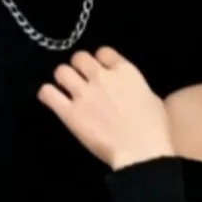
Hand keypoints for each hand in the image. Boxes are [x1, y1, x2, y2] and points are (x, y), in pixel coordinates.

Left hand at [38, 48, 174, 170]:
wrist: (141, 150)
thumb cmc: (154, 127)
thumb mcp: (151, 97)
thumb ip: (134, 87)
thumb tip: (127, 90)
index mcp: (124, 71)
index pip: (103, 51)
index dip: (99, 60)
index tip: (100, 69)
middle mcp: (101, 76)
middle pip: (79, 57)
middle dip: (79, 66)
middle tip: (81, 79)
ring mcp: (84, 93)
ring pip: (61, 71)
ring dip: (63, 78)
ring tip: (66, 88)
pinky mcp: (69, 113)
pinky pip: (48, 93)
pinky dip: (47, 94)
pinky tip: (52, 98)